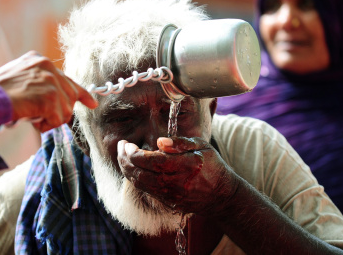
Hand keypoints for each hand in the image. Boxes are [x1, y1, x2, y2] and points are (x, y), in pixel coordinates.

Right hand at [0, 51, 96, 131]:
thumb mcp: (20, 80)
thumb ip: (40, 84)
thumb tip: (61, 100)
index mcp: (40, 61)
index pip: (67, 78)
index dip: (81, 93)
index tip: (92, 103)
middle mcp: (48, 67)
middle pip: (70, 97)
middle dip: (59, 111)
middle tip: (40, 115)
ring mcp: (51, 81)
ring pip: (65, 111)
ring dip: (48, 119)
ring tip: (28, 113)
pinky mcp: (51, 97)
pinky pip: (57, 120)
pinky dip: (44, 125)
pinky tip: (30, 118)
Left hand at [117, 136, 238, 215]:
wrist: (221, 195)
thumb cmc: (212, 166)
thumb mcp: (202, 146)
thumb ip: (180, 143)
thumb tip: (159, 142)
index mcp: (185, 165)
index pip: (151, 161)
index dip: (134, 153)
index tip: (127, 144)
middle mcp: (176, 182)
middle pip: (141, 173)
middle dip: (125, 159)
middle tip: (121, 146)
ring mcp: (171, 194)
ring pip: (140, 183)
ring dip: (126, 169)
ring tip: (122, 156)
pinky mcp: (168, 201)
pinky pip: (146, 190)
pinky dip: (135, 178)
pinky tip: (132, 168)